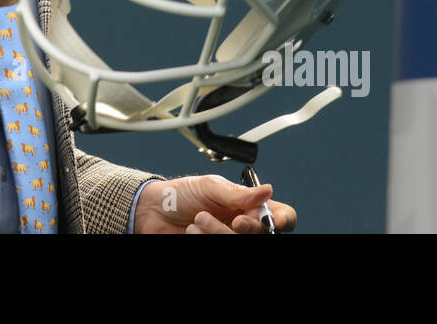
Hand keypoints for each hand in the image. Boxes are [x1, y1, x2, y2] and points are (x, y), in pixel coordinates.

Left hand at [133, 175, 296, 233]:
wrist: (154, 211)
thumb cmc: (182, 194)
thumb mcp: (210, 186)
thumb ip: (239, 193)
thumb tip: (268, 190)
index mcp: (250, 206)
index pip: (282, 217)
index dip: (280, 220)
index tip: (261, 219)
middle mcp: (244, 226)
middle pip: (261, 235)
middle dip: (246, 229)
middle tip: (231, 221)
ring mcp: (229, 238)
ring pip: (239, 243)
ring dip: (218, 233)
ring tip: (198, 221)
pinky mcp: (214, 248)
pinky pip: (220, 250)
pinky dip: (204, 239)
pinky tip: (192, 231)